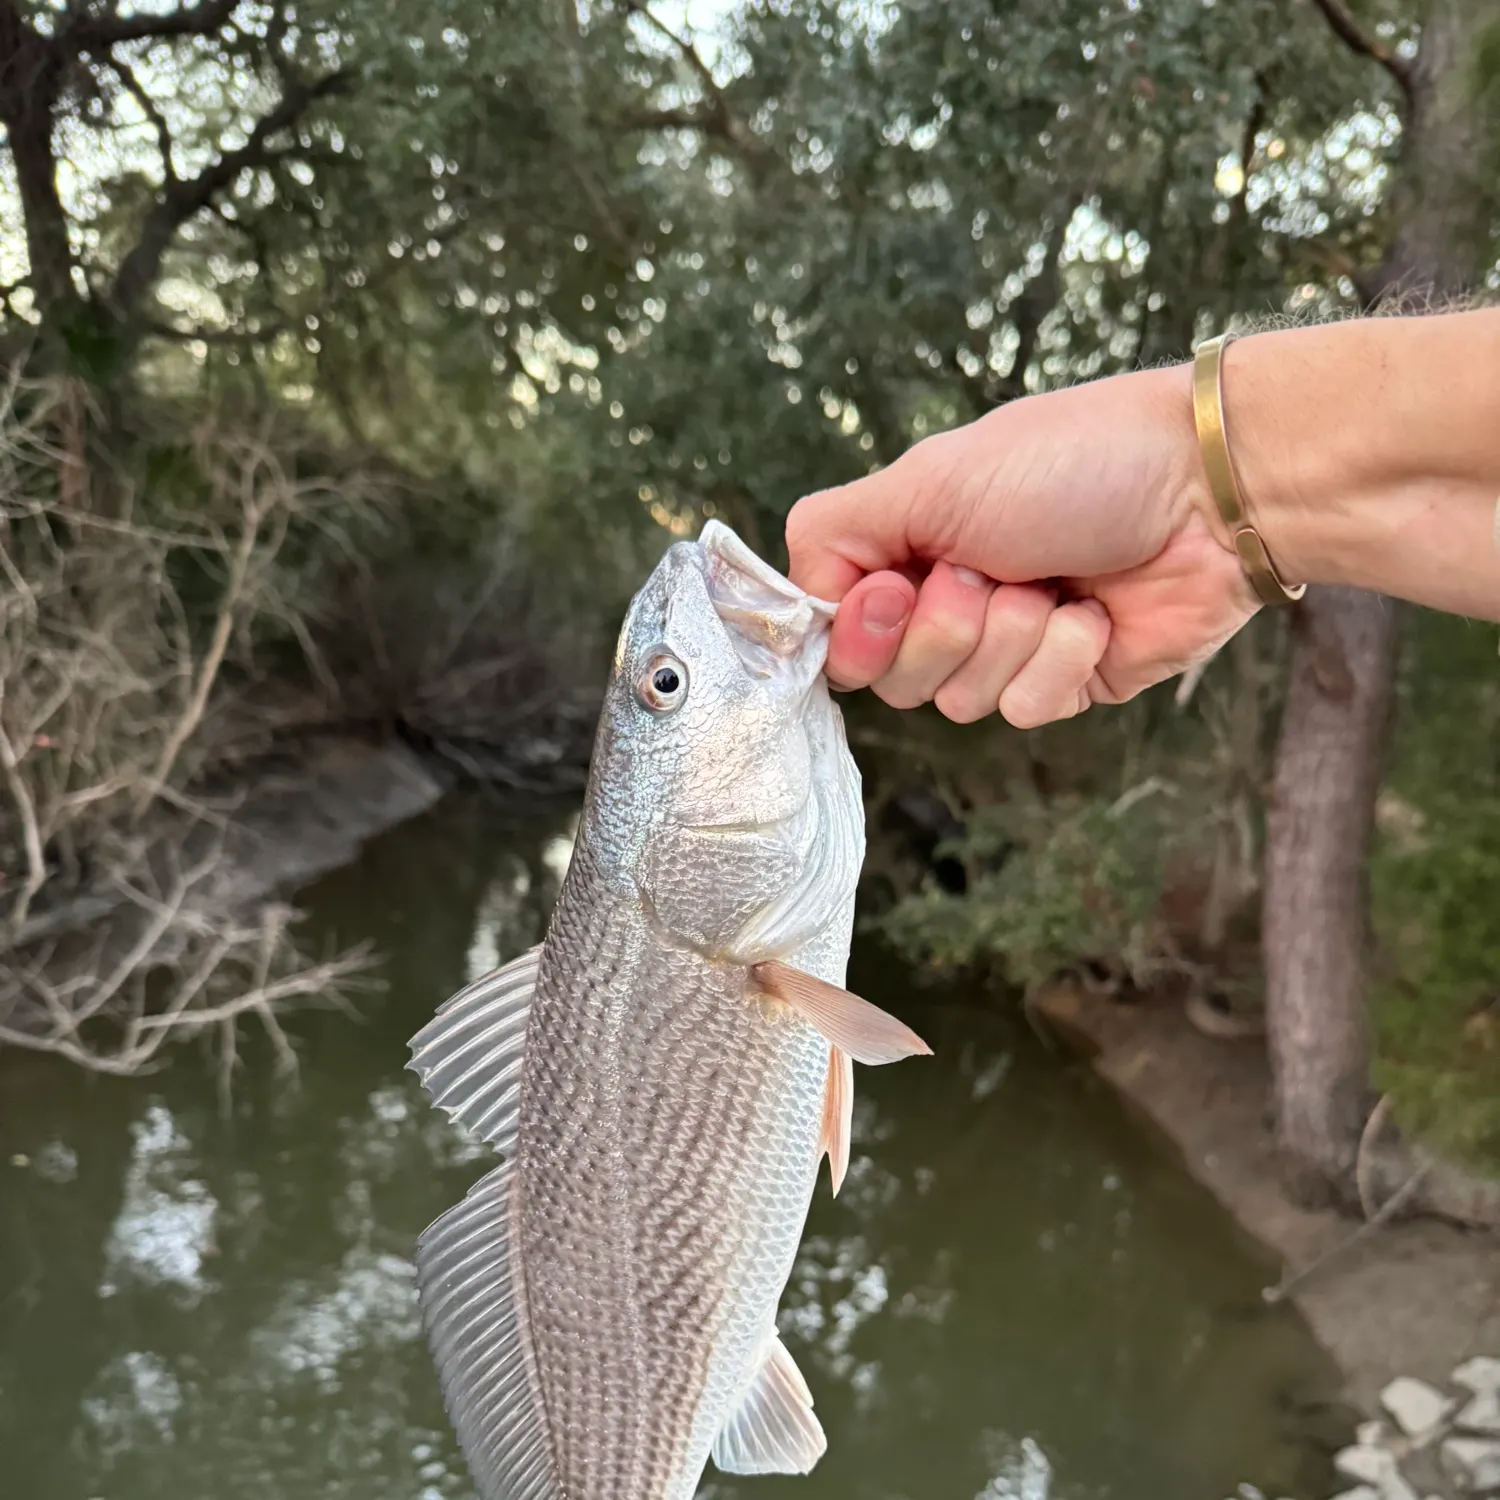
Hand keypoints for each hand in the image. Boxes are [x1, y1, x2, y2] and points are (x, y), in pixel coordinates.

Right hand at [785, 364, 1256, 726]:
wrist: (1207, 493)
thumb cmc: (1072, 463)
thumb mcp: (928, 478)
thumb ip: (833, 534)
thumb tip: (792, 600)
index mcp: (906, 546)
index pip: (835, 628)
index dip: (859, 629)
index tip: (898, 589)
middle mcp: (946, 599)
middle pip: (890, 678)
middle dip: (945, 629)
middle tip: (991, 571)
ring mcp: (1005, 645)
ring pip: (957, 702)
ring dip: (1009, 638)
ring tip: (1054, 584)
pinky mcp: (1063, 682)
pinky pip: (1024, 711)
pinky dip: (1061, 660)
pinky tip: (1094, 616)